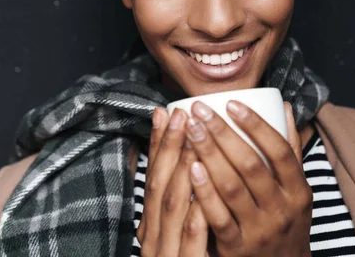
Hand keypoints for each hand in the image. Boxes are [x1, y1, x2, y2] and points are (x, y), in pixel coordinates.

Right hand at [136, 107, 209, 256]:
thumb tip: (189, 163)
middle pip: (160, 186)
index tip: (166, 112)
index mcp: (151, 224)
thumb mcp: (171, 234)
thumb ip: (180, 202)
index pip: (154, 178)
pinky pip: (191, 246)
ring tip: (193, 142)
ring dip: (182, 174)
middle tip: (181, 115)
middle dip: (171, 148)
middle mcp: (153, 236)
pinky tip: (203, 202)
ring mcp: (166, 253)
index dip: (159, 145)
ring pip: (173, 210)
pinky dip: (195, 222)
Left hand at [185, 100, 312, 256]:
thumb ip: (290, 150)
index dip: (256, 124)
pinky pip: (218, 217)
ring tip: (190, 130)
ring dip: (209, 154)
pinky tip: (190, 168)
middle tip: (200, 110)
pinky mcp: (237, 248)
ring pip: (232, 187)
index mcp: (298, 191)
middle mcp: (281, 209)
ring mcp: (259, 230)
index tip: (232, 103)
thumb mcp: (298, 191)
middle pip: (251, 164)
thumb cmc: (286, 223)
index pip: (280, 150)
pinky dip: (204, 191)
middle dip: (223, 133)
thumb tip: (285, 108)